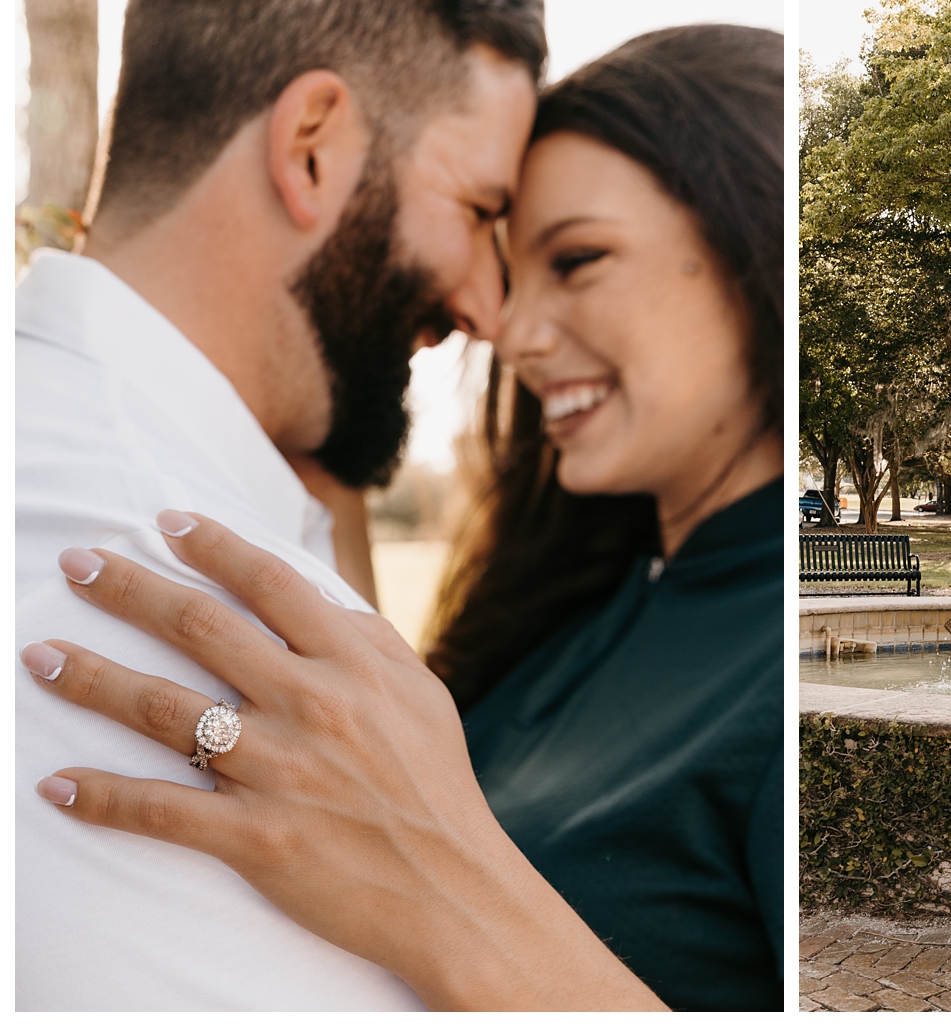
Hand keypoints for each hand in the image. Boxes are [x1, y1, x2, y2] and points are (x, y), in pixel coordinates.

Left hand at [27, 512, 662, 1010]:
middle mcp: (313, 706)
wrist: (452, 886)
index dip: (213, 544)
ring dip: (91, 680)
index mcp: (355, 663)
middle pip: (201, 628)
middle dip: (129, 588)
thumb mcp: (421, 693)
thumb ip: (367, 640)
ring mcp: (281, 771)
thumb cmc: (434, 783)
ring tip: (39, 658)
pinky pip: (161, 811)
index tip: (165, 521)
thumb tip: (316, 595)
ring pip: (164, 711)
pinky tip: (56, 785)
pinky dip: (102, 797)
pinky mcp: (258, 838)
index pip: (271, 582)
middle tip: (76, 563)